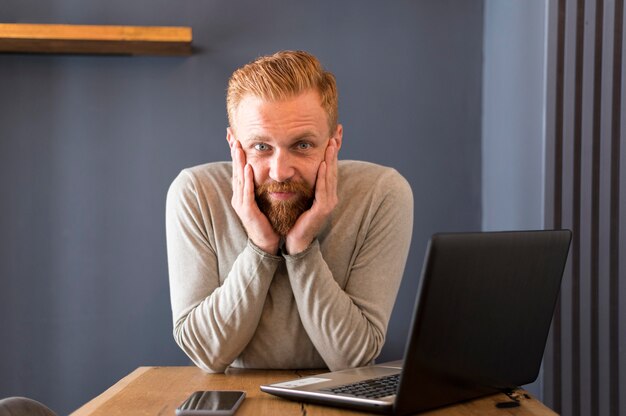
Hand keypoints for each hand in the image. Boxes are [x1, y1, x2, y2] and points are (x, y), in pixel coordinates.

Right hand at [229, 138, 280, 254]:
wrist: (268, 242)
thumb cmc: (269, 221)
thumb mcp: (265, 199)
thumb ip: (264, 185)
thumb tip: (270, 171)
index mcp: (243, 192)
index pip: (238, 167)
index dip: (235, 152)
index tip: (234, 135)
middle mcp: (239, 195)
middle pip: (235, 169)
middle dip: (233, 151)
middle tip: (232, 134)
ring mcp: (241, 203)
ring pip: (238, 177)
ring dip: (238, 161)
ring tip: (238, 145)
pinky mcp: (247, 210)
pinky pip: (246, 192)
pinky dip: (246, 179)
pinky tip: (247, 167)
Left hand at [284, 138, 339, 254]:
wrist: (295, 241)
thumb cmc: (296, 219)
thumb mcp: (301, 197)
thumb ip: (304, 183)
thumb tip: (298, 167)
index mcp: (326, 193)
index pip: (329, 167)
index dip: (332, 152)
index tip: (334, 134)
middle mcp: (330, 196)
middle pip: (333, 168)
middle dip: (335, 150)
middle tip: (337, 133)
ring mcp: (328, 203)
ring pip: (330, 176)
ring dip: (331, 159)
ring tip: (331, 144)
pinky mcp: (322, 209)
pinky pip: (323, 189)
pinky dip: (323, 176)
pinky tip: (322, 164)